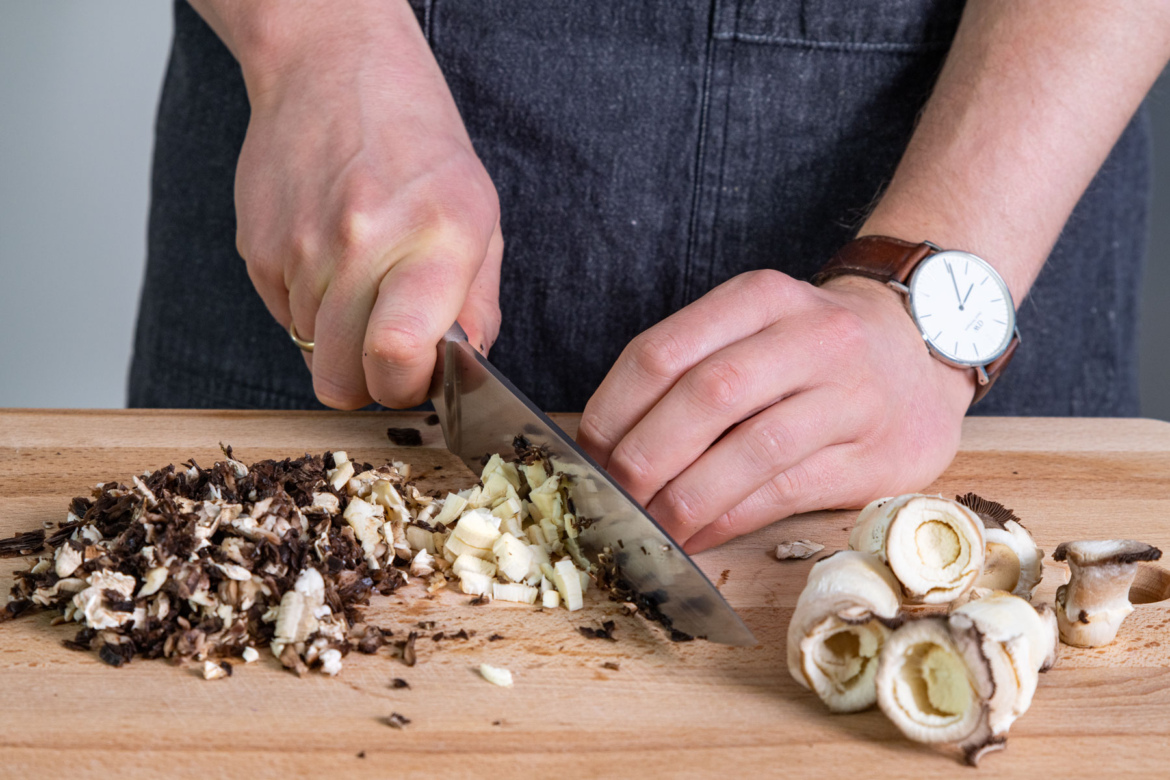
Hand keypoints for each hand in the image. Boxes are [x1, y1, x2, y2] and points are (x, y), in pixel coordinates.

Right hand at [232, 0, 501, 408]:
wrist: (332, 71)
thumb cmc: (419, 147)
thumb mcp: (481, 217)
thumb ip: (479, 306)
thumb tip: (466, 372)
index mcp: (434, 236)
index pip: (397, 353)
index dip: (407, 386)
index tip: (419, 374)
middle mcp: (362, 243)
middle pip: (343, 380)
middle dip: (370, 380)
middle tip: (391, 345)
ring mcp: (300, 248)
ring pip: (312, 354)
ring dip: (339, 339)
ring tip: (363, 278)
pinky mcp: (257, 251)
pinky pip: (285, 319)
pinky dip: (310, 308)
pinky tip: (331, 258)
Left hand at [577, 270, 975, 552]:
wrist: (923, 348)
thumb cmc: (811, 348)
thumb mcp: (754, 326)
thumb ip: (689, 369)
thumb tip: (606, 447)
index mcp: (761, 298)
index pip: (664, 351)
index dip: (613, 411)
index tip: (585, 455)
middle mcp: (810, 337)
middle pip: (706, 396)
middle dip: (645, 458)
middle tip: (611, 499)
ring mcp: (850, 395)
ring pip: (751, 448)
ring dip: (685, 498)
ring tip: (649, 527)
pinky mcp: (874, 455)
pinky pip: (785, 490)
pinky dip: (729, 518)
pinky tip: (697, 535)